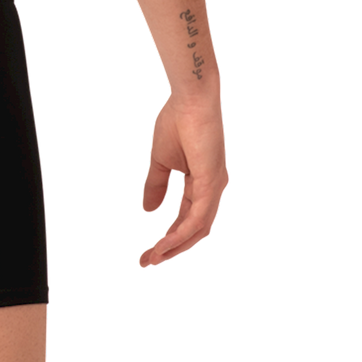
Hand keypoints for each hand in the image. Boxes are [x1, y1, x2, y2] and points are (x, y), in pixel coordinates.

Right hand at [137, 92, 229, 269]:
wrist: (189, 98)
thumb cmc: (177, 121)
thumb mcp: (161, 161)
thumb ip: (156, 186)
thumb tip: (148, 212)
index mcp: (202, 184)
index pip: (187, 219)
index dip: (168, 236)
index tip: (147, 251)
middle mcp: (213, 190)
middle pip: (194, 231)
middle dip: (171, 249)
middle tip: (147, 263)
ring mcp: (214, 187)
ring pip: (197, 229)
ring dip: (174, 246)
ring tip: (152, 257)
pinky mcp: (211, 183)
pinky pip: (196, 217)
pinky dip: (180, 232)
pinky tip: (164, 240)